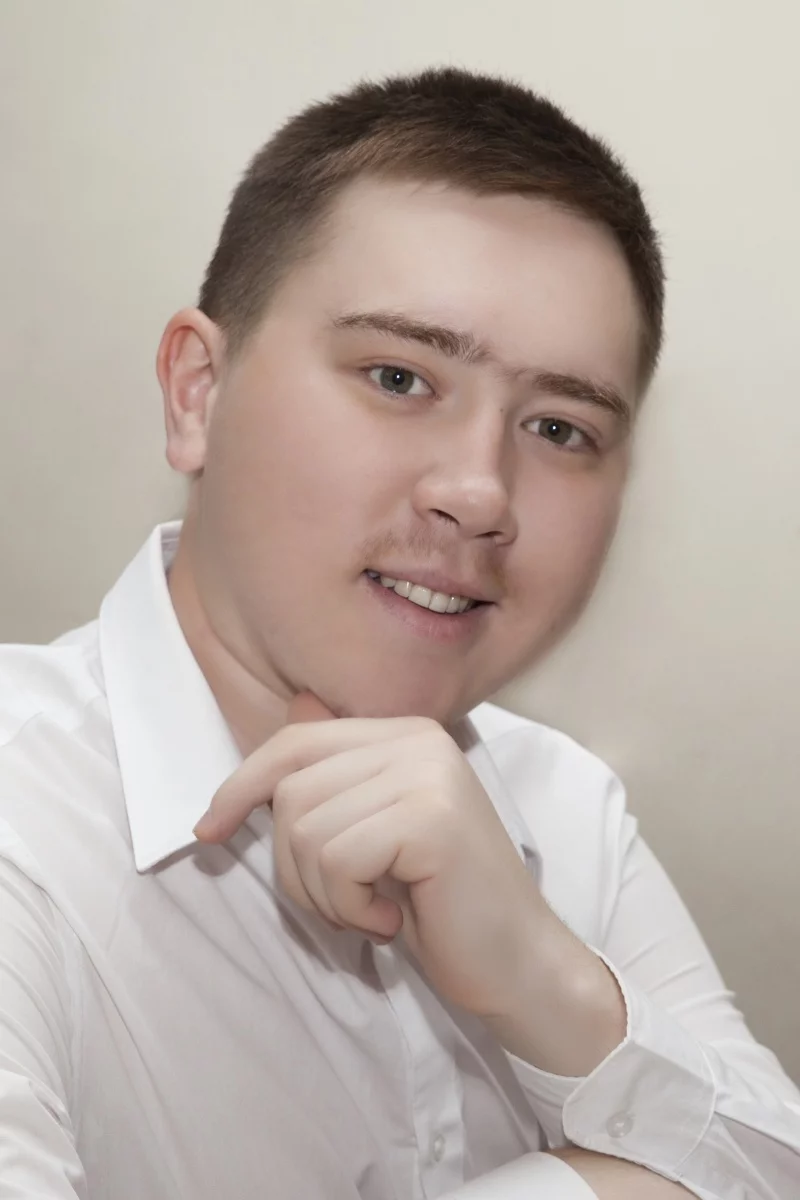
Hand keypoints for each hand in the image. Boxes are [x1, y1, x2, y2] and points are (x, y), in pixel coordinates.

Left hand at [194, 692, 544, 1018]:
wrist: (519, 964)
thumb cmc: (440, 906)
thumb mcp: (375, 833)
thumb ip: (338, 776)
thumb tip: (290, 706)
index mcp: (406, 735)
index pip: (295, 742)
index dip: (242, 785)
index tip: (208, 831)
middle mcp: (418, 740)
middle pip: (292, 791)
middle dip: (296, 867)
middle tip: (346, 903)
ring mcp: (428, 774)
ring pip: (306, 829)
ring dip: (325, 895)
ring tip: (374, 911)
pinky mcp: (431, 818)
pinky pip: (337, 860)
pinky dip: (350, 908)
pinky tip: (392, 920)